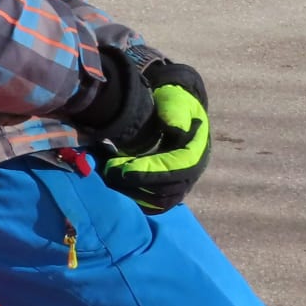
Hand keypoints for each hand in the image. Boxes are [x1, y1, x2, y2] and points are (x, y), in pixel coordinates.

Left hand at [101, 60, 209, 212]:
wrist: (176, 108)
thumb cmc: (174, 103)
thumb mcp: (176, 101)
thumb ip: (176, 112)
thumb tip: (176, 129)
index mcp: (196, 152)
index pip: (175, 169)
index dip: (149, 172)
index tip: (123, 169)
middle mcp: (192, 172)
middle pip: (167, 190)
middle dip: (136, 185)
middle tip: (109, 174)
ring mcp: (182, 183)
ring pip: (160, 202)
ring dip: (134, 195)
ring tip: (110, 181)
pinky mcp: (170, 188)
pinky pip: (156, 204)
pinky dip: (137, 201)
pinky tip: (117, 191)